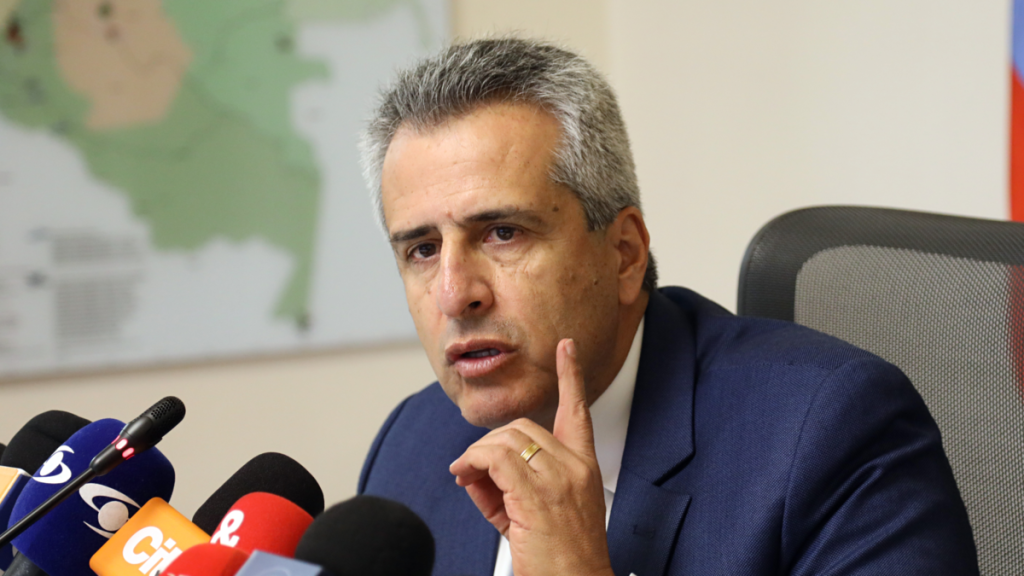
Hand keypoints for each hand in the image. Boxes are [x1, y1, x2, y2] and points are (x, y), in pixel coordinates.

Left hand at [449, 339, 613, 575]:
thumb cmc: (561, 560)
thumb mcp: (534, 516)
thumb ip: (505, 486)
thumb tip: (470, 469)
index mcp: (584, 468)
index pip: (578, 413)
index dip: (572, 377)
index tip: (567, 348)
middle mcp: (575, 468)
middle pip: (523, 427)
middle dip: (489, 444)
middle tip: (472, 472)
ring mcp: (558, 479)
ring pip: (506, 439)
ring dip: (476, 455)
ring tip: (466, 477)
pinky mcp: (537, 495)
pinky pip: (494, 458)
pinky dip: (472, 462)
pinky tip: (464, 475)